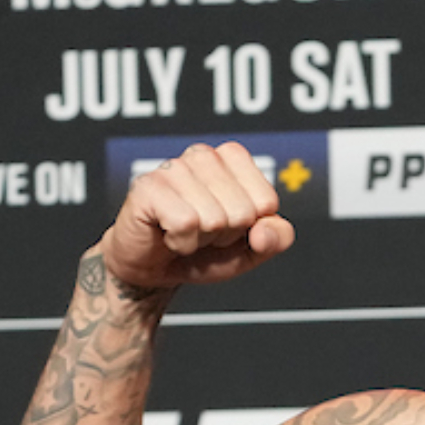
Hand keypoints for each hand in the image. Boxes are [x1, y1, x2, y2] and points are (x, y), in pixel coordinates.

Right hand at [99, 142, 294, 288]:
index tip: (228, 225)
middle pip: (242, 212)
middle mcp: (204, 155)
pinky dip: (181, 242)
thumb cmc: (203, 250)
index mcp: (234, 160)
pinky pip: (185, 224)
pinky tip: (169, 235)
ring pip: (214, 219)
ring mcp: (174, 168)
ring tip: (185, 231)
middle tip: (202, 232)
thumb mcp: (252, 249)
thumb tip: (263, 231)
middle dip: (225, 235)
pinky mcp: (147, 186)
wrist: (155, 268)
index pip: (267, 202)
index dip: (250, 226)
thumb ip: (277, 238)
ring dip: (201, 239)